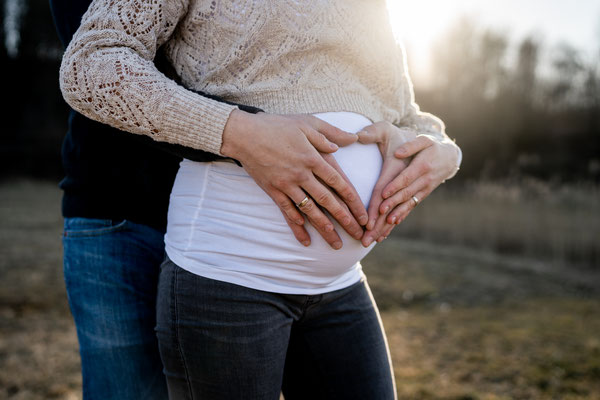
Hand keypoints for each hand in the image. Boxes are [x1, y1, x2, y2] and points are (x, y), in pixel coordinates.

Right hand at [221, 110, 368, 248]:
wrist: (244, 134)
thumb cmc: (276, 125)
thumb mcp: (307, 122)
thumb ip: (331, 132)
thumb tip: (353, 138)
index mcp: (313, 158)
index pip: (339, 182)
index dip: (353, 201)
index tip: (364, 215)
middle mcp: (302, 174)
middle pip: (328, 201)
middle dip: (345, 220)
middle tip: (358, 235)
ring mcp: (287, 184)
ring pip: (310, 211)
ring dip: (324, 228)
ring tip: (336, 244)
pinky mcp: (273, 191)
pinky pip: (287, 212)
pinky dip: (296, 226)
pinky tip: (306, 239)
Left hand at [361, 133, 460, 244]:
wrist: (449, 158)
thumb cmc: (432, 146)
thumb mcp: (424, 140)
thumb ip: (411, 145)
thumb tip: (397, 153)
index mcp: (422, 165)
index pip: (406, 177)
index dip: (395, 186)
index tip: (383, 194)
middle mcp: (424, 180)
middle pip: (406, 194)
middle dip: (391, 205)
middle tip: (378, 214)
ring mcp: (425, 189)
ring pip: (408, 203)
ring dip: (396, 215)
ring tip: (385, 224)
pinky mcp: (423, 195)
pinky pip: (412, 206)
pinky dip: (402, 215)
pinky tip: (392, 224)